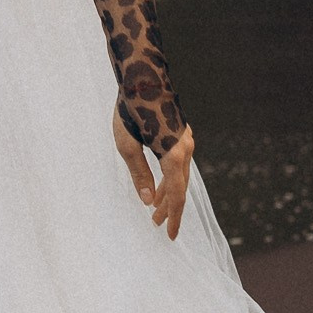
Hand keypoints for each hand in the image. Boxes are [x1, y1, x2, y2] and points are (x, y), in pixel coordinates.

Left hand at [112, 107, 195, 240]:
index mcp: (174, 155)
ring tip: (156, 207)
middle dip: (169, 207)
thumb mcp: (127, 147)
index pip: (178, 195)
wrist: (142, 76)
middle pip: (181, 186)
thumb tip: (148, 200)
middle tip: (156, 224)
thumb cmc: (130, 111)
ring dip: (169, 192)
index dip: (174, 217)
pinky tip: (161, 181)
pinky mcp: (181, 132)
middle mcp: (186, 148)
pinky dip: (171, 176)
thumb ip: (139, 175)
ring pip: (181, 174)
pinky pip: (179, 162)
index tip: (170, 236)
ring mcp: (186, 139)